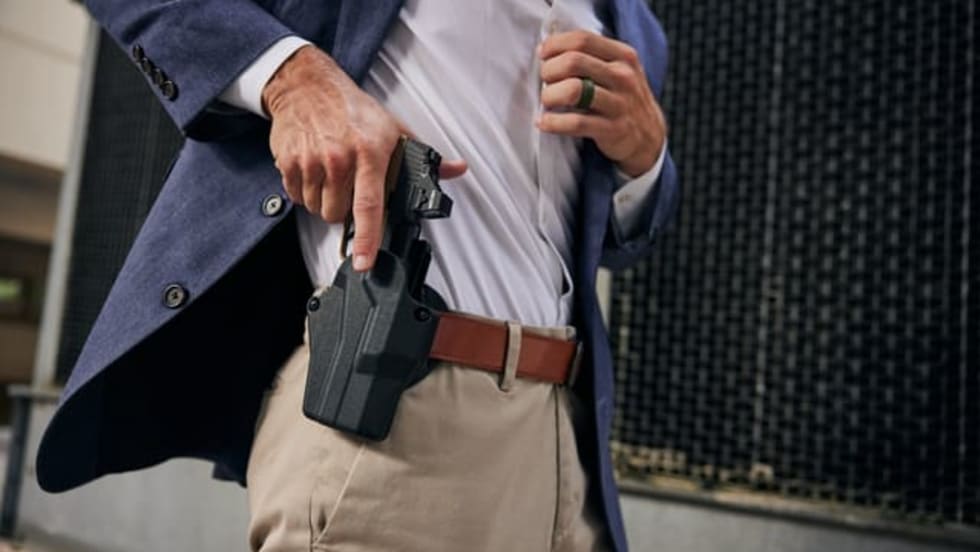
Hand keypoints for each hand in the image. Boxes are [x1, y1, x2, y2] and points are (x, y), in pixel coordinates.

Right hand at [262, 45, 466, 270]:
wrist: (306, 86)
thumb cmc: (352, 109)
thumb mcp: (393, 129)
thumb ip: (424, 155)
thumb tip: (455, 169)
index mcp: (369, 153)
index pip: (369, 205)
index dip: (367, 239)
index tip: (364, 261)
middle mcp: (338, 159)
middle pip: (338, 215)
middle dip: (345, 210)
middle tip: (350, 186)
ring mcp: (310, 162)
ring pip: (317, 209)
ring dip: (325, 201)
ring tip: (333, 175)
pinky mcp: (287, 163)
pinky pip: (297, 197)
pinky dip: (306, 191)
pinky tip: (315, 170)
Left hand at [537, 31, 666, 176]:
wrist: (648, 135)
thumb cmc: (622, 98)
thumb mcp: (617, 69)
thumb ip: (590, 56)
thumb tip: (547, 49)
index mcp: (623, 55)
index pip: (581, 39)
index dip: (555, 45)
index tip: (543, 56)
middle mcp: (623, 76)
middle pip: (573, 61)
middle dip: (549, 71)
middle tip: (545, 81)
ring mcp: (620, 103)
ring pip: (573, 90)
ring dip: (550, 95)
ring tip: (547, 101)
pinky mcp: (612, 129)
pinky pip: (576, 123)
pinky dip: (553, 123)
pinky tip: (545, 122)